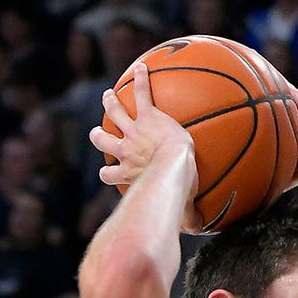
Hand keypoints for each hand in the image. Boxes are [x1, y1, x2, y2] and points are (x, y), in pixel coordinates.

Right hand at [90, 62, 202, 231]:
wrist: (175, 166)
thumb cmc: (177, 190)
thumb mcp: (178, 207)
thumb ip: (187, 216)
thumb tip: (199, 230)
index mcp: (126, 173)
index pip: (108, 174)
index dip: (108, 172)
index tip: (110, 171)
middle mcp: (124, 151)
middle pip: (102, 141)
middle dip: (98, 136)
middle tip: (99, 131)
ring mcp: (133, 132)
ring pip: (114, 114)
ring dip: (111, 104)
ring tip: (110, 95)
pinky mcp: (147, 117)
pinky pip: (141, 94)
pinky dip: (141, 80)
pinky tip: (143, 68)